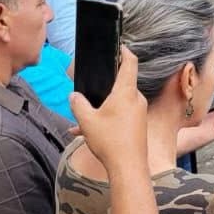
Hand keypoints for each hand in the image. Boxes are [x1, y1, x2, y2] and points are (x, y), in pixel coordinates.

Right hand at [68, 47, 147, 172]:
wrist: (128, 168)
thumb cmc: (110, 141)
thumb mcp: (86, 120)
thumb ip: (78, 104)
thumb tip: (74, 96)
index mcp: (126, 92)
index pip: (130, 63)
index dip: (125, 52)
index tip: (119, 46)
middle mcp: (136, 100)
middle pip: (121, 84)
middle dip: (104, 87)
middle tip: (89, 89)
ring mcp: (139, 113)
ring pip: (118, 104)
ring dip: (101, 109)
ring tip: (80, 121)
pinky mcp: (138, 125)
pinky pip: (120, 117)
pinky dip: (105, 121)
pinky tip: (85, 133)